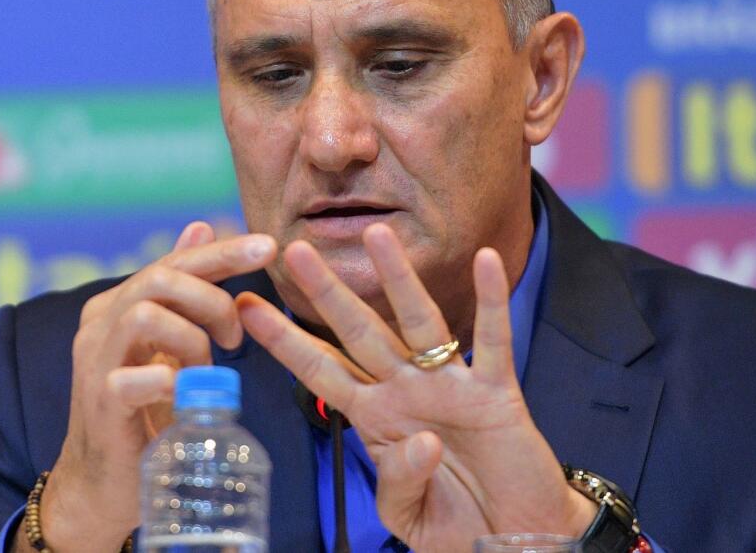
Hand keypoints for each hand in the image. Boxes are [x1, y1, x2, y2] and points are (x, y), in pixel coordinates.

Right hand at [31, 222, 276, 552]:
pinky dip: (167, 380)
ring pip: (145, 315)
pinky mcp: (99, 404)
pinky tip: (184, 392)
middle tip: (236, 336)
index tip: (269, 248)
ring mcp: (95, 362)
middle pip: (160, 279)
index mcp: (120, 304)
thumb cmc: (143, 409)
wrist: (103, 482)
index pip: (175, 263)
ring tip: (206, 369)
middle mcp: (101, 323)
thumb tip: (201, 226)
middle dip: (212, 299)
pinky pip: (131, 379)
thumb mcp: (167, 342)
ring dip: (192, 339)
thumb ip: (182, 290)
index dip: (223, 252)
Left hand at [237, 223, 595, 552]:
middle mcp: (408, 392)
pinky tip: (486, 260)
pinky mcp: (497, 393)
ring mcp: (452, 387)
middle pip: (361, 333)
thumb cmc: (454, 524)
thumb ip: (399, 481)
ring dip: (399, 279)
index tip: (245, 308)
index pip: (321, 370)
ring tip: (378, 234)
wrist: (510, 536)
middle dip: (328, 294)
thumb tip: (421, 442)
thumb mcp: (407, 514)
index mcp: (376, 418)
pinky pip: (495, 340)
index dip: (284, 341)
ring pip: (421, 322)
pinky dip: (492, 300)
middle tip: (296, 250)